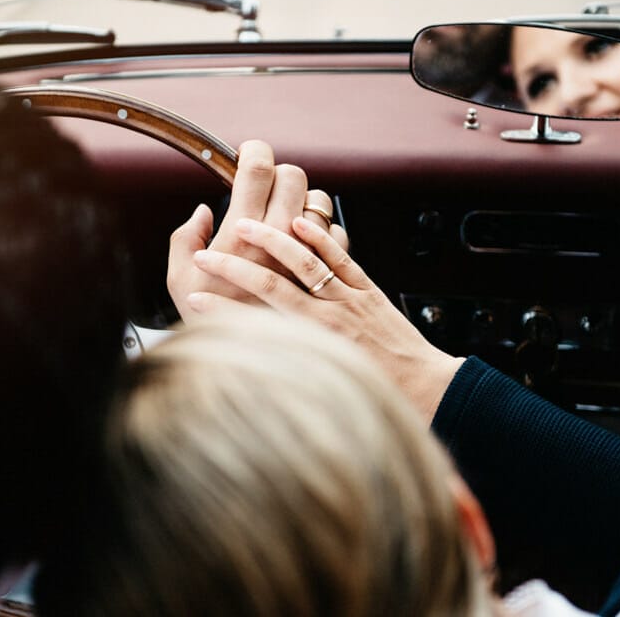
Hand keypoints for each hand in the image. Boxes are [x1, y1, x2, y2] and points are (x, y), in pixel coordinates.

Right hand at [167, 140, 347, 321]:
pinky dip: (324, 234)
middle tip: (265, 188)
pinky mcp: (333, 278)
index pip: (257, 168)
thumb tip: (203, 213)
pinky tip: (310, 245)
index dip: (254, 150)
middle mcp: (281, 241)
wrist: (263, 372)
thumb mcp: (178, 283)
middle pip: (293, 177)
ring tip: (288, 217)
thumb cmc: (216, 332)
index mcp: (241, 235)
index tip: (248, 152)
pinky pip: (337, 237)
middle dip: (278, 176)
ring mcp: (311, 259)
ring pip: (319, 203)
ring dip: (303, 203)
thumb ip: (185, 240)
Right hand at [186, 215, 463, 422]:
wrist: (427, 391)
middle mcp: (328, 317)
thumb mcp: (328, 390)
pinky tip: (300, 221)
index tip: (192, 299)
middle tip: (204, 257)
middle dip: (233, 268)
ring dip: (272, 240)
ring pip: (305, 260)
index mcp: (313, 344)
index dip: (220, 308)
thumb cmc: (379, 396)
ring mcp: (349, 299)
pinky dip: (318, 237)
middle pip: (270, 282)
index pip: (256, 317)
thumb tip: (257, 359)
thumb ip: (292, 369)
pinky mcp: (368, 290)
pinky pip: (339, 257)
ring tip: (245, 224)